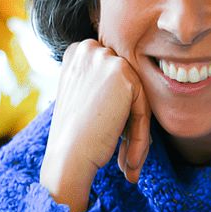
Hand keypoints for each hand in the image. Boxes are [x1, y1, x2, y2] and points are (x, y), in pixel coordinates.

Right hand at [40, 39, 150, 211]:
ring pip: (138, 97)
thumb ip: (108, 86)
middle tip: (126, 156)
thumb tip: (137, 92)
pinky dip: (140, 136)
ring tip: (128, 162)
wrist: (66, 159)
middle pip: (128, 86)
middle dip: (130, 120)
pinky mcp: (122, 73)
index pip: (115, 78)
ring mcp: (105, 58)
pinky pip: (144, 106)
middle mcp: (89, 49)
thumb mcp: (86, 99)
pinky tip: (128, 161)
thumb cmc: (75, 137)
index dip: (118, 112)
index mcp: (78, 53)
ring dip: (137, 132)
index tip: (116, 140)